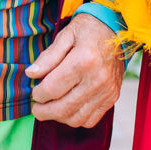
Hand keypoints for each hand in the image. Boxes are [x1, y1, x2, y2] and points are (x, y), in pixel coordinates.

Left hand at [25, 13, 123, 127]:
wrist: (119, 29)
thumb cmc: (90, 29)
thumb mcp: (65, 35)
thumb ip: (48, 57)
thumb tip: (31, 74)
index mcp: (83, 60)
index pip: (52, 88)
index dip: (38, 94)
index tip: (34, 92)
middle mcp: (97, 79)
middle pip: (63, 108)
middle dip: (44, 112)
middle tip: (36, 108)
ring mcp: (107, 90)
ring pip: (76, 118)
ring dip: (59, 118)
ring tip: (50, 108)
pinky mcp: (112, 97)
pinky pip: (91, 120)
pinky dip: (76, 119)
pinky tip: (68, 108)